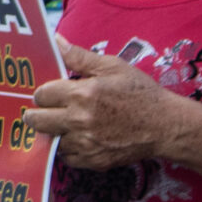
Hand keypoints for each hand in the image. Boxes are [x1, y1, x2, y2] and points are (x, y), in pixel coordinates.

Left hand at [25, 40, 172, 169]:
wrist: (165, 125)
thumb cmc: (140, 92)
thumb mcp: (112, 67)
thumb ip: (79, 56)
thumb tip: (56, 41)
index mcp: (82, 94)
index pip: (41, 95)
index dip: (44, 93)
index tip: (51, 94)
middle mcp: (79, 120)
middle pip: (37, 120)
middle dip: (37, 114)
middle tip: (46, 110)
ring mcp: (85, 143)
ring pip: (51, 140)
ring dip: (54, 132)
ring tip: (66, 123)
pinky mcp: (93, 160)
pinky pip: (66, 157)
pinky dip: (68, 148)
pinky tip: (79, 137)